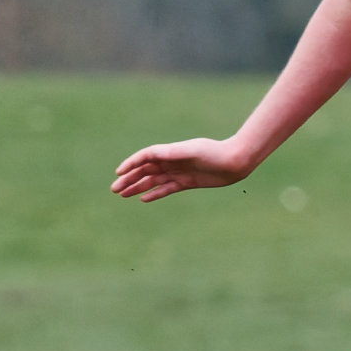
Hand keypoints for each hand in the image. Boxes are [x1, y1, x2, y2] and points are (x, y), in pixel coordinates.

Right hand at [111, 137, 252, 201]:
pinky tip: (143, 199)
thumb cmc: (215, 153)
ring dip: (137, 187)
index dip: (130, 164)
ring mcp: (178, 172)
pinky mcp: (187, 182)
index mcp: (170, 151)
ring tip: (122, 195)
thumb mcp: (193, 151)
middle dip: (129, 179)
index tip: (118, 173)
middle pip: (145, 171)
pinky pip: (166, 189)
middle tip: (114, 190)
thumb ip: (173, 153)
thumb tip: (154, 154)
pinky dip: (155, 193)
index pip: (144, 157)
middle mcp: (172, 161)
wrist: (235, 162)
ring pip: (153, 181)